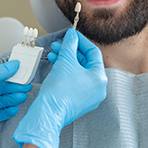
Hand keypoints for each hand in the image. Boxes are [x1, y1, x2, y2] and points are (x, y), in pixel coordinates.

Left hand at [0, 60, 31, 147]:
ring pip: (3, 101)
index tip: (23, 72)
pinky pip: (1, 114)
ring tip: (22, 97)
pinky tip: (14, 109)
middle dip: (15, 87)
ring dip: (13, 99)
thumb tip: (13, 64)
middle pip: (3, 89)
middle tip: (27, 86)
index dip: (11, 74)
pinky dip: (8, 111)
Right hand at [13, 28, 106, 147]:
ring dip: (66, 61)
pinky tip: (55, 66)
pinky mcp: (79, 102)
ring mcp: (89, 96)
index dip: (80, 41)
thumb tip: (72, 35)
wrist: (48, 112)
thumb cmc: (58, 90)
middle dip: (70, 51)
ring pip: (79, 72)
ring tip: (54, 54)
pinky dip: (66, 72)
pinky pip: (75, 81)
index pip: (93, 52)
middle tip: (59, 45)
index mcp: (100, 78)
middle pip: (85, 62)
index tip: (71, 35)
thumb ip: (70, 44)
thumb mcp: (65, 60)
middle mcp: (98, 88)